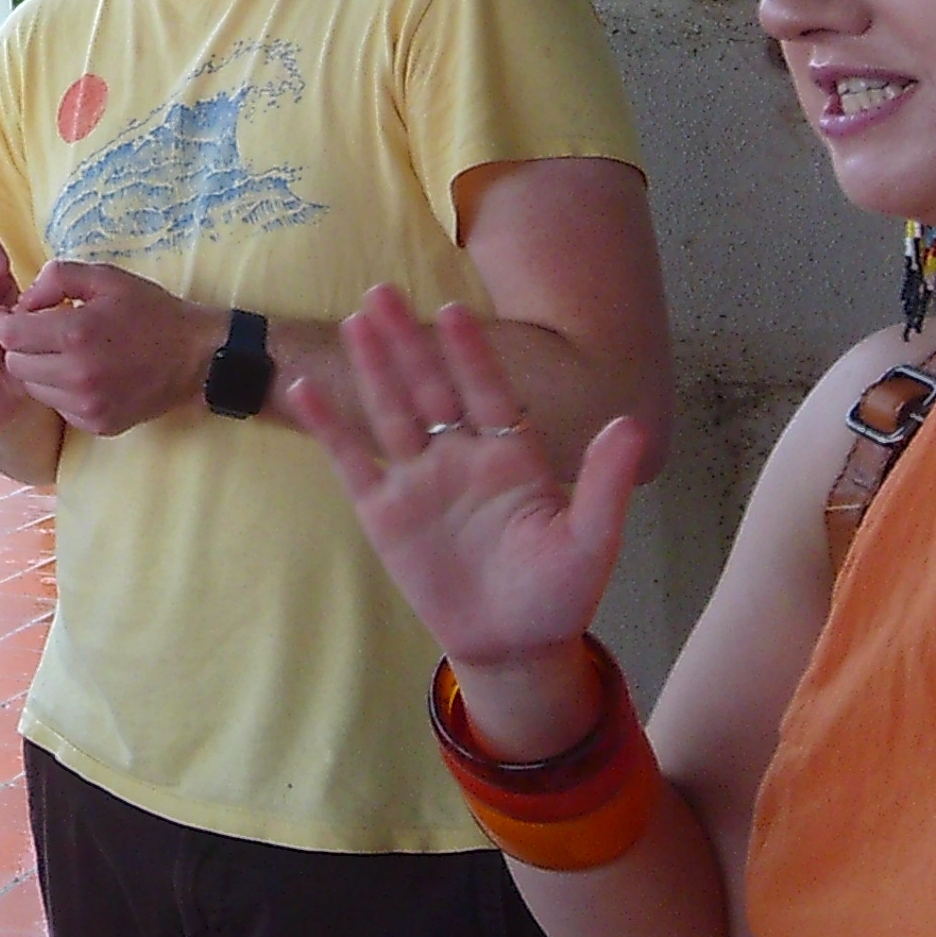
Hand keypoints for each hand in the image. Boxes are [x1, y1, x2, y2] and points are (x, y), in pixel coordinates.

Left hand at [0, 260, 219, 435]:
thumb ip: (55, 278)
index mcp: (76, 334)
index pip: (9, 335)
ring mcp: (87, 406)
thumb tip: (22, 303)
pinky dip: (60, 390)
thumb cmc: (150, 311)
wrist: (196, 357)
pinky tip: (82, 373)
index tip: (9, 315)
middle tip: (38, 331)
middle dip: (19, 345)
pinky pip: (57, 407)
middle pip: (15, 364)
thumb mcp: (104, 277)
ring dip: (38, 368)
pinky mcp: (97, 425)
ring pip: (33, 388)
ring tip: (62, 352)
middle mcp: (77, 375)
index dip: (1, 322)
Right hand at [279, 284, 649, 689]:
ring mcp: (417, 480)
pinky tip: (304, 389)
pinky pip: (352, 461)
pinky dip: (328, 426)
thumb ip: (605, 482)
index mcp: (509, 454)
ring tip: (356, 323)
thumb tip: (631, 424)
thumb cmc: (557, 592)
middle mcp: (459, 455)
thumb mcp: (592, 540)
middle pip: (428, 386)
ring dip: (373, 367)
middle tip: (382, 290)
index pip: (485, 390)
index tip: (454, 309)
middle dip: (408, 340)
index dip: (470, 352)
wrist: (512, 646)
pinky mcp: (383, 511)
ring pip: (390, 411)